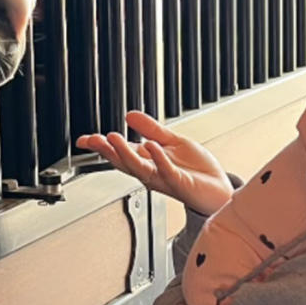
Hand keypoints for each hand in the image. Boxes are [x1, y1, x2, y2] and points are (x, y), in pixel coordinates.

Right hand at [75, 110, 234, 214]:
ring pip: (139, 167)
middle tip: (94, 139)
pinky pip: (166, 170)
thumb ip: (151, 129)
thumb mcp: (173, 141)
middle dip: (107, 150)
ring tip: (114, 138)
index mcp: (148, 160)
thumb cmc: (197, 170)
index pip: (120, 152)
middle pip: (124, 161)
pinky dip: (158, 158)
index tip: (85, 140)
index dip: (102, 146)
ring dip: (125, 153)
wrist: (220, 189)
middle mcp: (152, 171)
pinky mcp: (179, 183)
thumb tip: (130, 115)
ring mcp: (164, 178)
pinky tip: (151, 146)